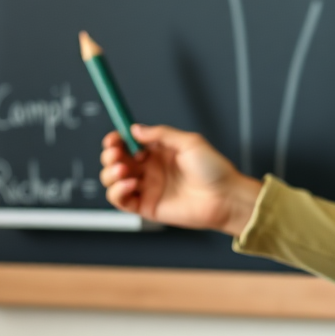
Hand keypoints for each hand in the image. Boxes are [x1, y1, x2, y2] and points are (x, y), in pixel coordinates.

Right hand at [99, 124, 260, 234]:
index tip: (112, 138)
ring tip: (123, 170)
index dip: (117, 140)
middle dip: (110, 155)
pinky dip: (117, 192)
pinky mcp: (146, 206)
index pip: (129, 143)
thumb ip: (161, 134)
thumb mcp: (189, 142)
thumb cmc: (214, 169)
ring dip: (110, 173)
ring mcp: (148, 187)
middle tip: (116, 153)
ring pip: (113, 180)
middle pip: (117, 160)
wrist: (224, 197)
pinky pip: (121, 200)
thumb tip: (135, 129)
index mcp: (160, 151)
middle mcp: (151, 168)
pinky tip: (130, 185)